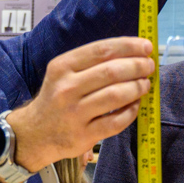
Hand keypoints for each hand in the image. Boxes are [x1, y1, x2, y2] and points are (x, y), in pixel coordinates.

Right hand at [5, 37, 154, 172]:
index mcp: (62, 67)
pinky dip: (131, 112)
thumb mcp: (63, 74)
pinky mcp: (83, 135)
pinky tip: (135, 105)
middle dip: (137, 66)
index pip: (102, 50)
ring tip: (145, 85)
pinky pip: (116, 121)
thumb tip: (133, 53)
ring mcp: (74, 113)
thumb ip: (92, 63)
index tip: (146, 47)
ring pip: (116, 95)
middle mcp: (66, 88)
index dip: (129, 46)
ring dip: (138, 88)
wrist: (34, 134)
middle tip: (149, 67)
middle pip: (112, 71)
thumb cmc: (56, 99)